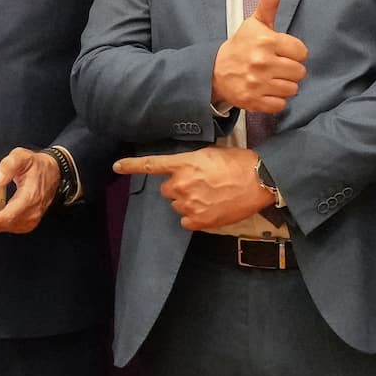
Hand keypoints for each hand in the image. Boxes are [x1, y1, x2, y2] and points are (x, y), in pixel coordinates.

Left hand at [0, 147, 60, 233]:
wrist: (55, 172)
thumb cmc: (38, 165)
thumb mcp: (22, 157)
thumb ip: (8, 166)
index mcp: (28, 199)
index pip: (3, 218)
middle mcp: (30, 215)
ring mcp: (29, 221)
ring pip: (1, 228)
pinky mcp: (27, 222)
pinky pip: (7, 226)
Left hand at [115, 147, 273, 230]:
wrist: (259, 180)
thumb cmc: (238, 163)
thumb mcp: (210, 154)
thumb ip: (189, 163)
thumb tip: (182, 172)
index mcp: (184, 164)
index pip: (151, 165)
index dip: (131, 166)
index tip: (116, 166)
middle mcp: (181, 184)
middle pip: (167, 189)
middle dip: (179, 187)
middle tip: (200, 184)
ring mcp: (189, 204)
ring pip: (177, 205)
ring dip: (188, 201)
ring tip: (210, 195)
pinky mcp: (199, 221)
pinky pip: (186, 221)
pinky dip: (194, 217)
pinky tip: (210, 208)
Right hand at [211, 0, 307, 115]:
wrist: (215, 71)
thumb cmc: (241, 45)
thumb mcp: (255, 22)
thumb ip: (268, 3)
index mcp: (266, 42)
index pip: (301, 52)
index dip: (294, 53)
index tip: (282, 52)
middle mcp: (262, 63)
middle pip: (299, 72)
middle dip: (291, 70)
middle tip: (277, 66)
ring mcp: (258, 84)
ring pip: (292, 89)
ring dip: (284, 85)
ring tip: (272, 79)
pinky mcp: (254, 101)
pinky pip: (280, 105)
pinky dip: (276, 100)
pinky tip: (267, 91)